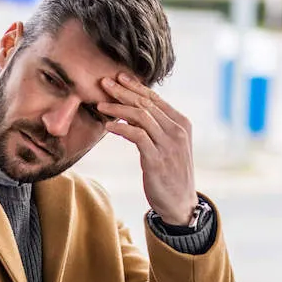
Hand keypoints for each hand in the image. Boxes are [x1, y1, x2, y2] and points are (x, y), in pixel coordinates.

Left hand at [98, 73, 196, 224]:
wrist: (180, 203)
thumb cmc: (170, 173)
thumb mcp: (167, 145)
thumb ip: (155, 128)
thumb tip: (132, 112)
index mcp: (181, 123)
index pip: (155, 98)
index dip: (135, 86)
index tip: (118, 78)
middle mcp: (177, 130)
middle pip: (146, 103)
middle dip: (123, 91)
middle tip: (104, 83)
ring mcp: (168, 144)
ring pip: (141, 116)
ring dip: (118, 108)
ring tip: (100, 105)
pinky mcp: (157, 159)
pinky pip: (137, 136)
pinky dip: (121, 128)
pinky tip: (108, 126)